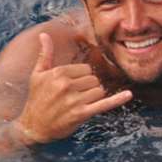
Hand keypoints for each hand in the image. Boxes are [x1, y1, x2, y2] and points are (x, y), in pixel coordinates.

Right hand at [12, 33, 131, 142]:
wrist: (33, 127)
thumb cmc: (36, 99)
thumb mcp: (37, 75)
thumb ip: (45, 54)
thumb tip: (44, 34)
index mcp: (58, 73)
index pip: (86, 69)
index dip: (82, 78)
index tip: (72, 86)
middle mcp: (66, 85)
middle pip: (94, 80)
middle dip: (88, 88)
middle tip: (74, 97)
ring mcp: (74, 100)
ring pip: (99, 91)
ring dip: (94, 98)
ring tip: (78, 104)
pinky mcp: (81, 114)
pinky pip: (104, 104)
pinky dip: (117, 100)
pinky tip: (128, 95)